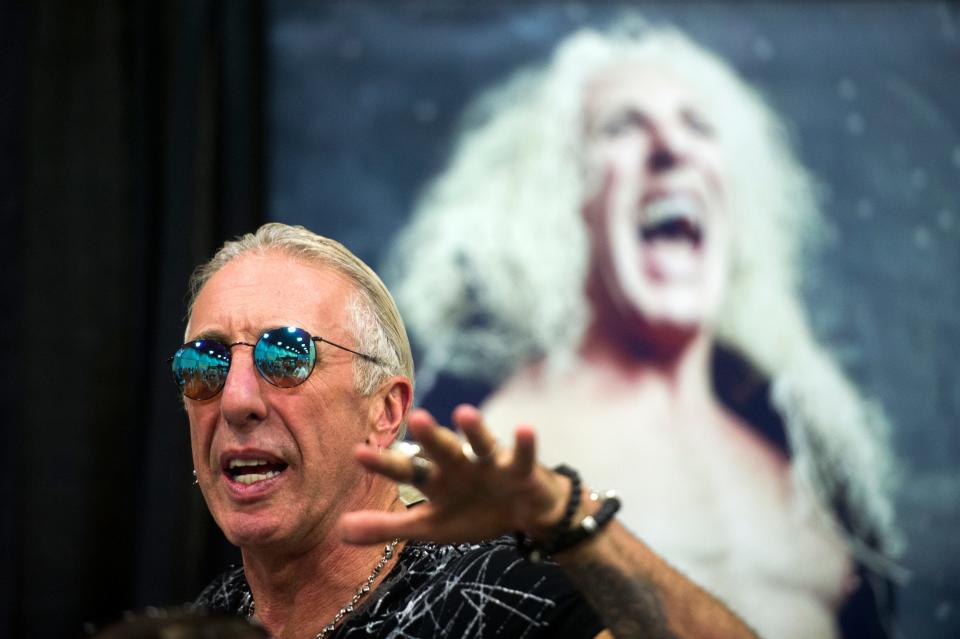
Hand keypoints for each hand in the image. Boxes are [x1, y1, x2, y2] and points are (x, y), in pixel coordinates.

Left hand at [339, 404, 570, 545]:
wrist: (523, 512)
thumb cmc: (472, 512)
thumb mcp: (429, 526)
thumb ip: (387, 527)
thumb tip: (339, 530)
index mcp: (436, 480)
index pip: (406, 470)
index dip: (385, 464)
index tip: (359, 453)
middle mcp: (460, 465)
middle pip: (443, 451)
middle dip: (432, 438)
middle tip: (418, 419)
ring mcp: (491, 464)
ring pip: (481, 445)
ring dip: (475, 430)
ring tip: (464, 414)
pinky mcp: (521, 469)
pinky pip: (524, 456)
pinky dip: (525, 444)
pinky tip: (525, 429)